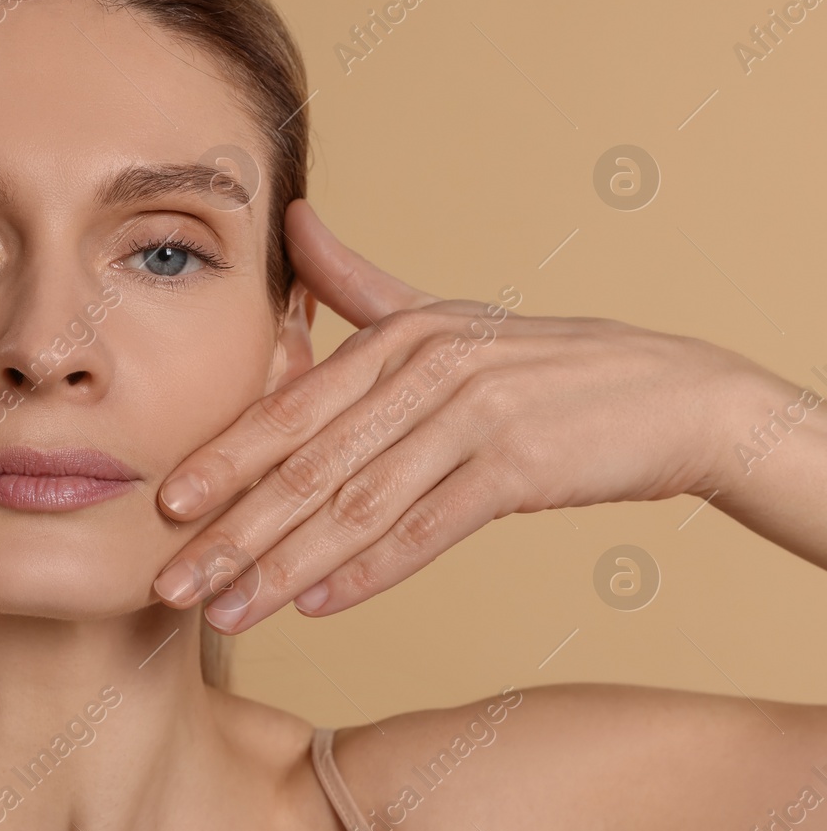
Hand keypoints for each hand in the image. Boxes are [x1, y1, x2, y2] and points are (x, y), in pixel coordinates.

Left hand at [150, 199, 765, 630]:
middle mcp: (423, 370)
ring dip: (285, 568)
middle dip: (232, 530)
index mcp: (395, 337)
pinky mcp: (520, 463)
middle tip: (172, 583)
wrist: (668, 395)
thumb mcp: (443, 314)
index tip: (162, 508)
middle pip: (308, 463)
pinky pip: (428, 527)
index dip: (221, 460)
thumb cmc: (540, 362)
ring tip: (230, 613)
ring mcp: (473, 415)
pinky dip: (371, 570)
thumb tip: (293, 217)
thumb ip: (357, 281)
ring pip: (356, 504)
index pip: (288, 410)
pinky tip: (319, 605)